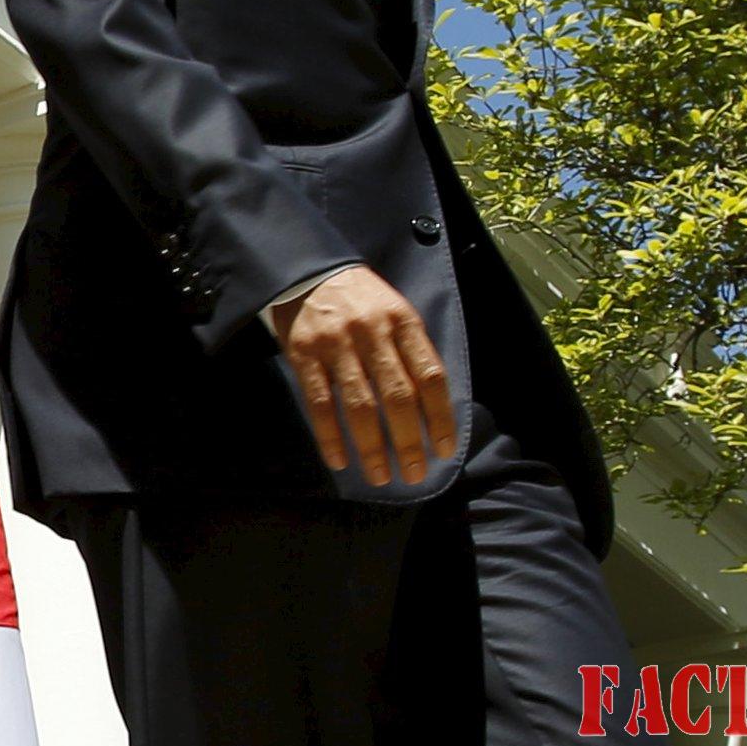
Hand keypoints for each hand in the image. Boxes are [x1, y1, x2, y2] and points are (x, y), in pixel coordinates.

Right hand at [269, 266, 454, 485]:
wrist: (308, 269)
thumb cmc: (361, 299)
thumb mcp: (395, 312)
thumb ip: (411, 353)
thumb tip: (431, 410)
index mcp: (402, 322)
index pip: (430, 376)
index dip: (440, 417)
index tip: (444, 450)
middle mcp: (372, 332)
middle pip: (397, 396)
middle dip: (409, 441)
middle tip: (415, 474)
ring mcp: (336, 343)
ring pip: (359, 404)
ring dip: (372, 447)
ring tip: (382, 476)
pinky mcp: (303, 353)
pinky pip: (319, 402)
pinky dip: (330, 435)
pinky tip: (339, 460)